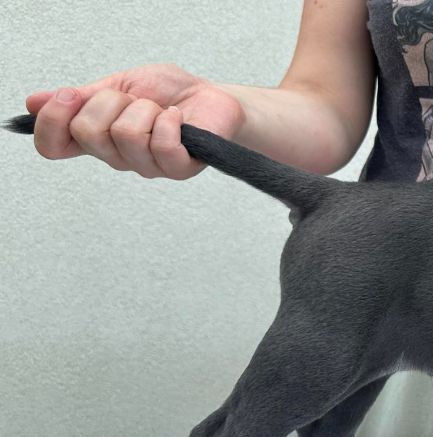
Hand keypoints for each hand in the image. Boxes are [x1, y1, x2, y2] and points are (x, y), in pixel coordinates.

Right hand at [25, 64, 244, 179]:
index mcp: (97, 138)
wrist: (212, 98)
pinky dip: (169, 120)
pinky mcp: (178, 168)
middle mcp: (117, 157)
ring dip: (145, 109)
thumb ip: (81, 98)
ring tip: (161, 110)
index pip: (53, 147)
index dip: (52, 121)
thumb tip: (33, 103)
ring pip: (125, 134)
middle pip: (88, 132)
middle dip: (111, 102)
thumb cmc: (169, 93)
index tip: (69, 96)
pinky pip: (160, 144)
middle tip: (135, 100)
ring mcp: (147, 166)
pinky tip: (177, 117)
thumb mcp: (118, 86)